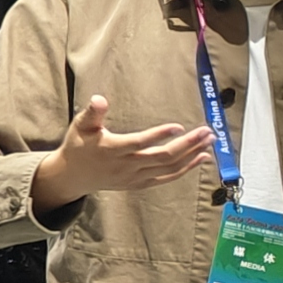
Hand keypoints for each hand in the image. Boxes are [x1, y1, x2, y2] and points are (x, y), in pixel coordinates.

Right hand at [33, 93, 215, 211]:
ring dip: (191, 155)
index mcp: (112, 150)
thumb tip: (100, 99)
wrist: (73, 176)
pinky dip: (186, 169)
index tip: (178, 127)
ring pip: (169, 168)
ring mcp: (135, 177)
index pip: (139, 143)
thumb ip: (92, 113)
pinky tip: (201, 158)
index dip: (159, 136)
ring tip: (209, 141)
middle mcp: (126, 166)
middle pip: (162, 157)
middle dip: (187, 144)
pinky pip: (167, 178)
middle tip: (207, 131)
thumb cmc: (78, 146)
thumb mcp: (80, 126)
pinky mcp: (140, 183)